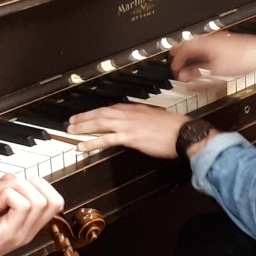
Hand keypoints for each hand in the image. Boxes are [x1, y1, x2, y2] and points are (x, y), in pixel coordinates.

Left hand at [0, 174, 64, 255]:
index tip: (11, 187)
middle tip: (4, 190)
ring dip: (16, 189)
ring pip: (40, 200)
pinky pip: (23, 205)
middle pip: (54, 200)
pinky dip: (7, 195)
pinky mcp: (6, 234)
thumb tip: (11, 178)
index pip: (55, 201)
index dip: (37, 185)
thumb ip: (4, 196)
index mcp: (25, 226)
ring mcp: (19, 234)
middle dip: (29, 183)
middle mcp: (27, 232)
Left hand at [66, 103, 185, 158]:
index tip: (88, 114)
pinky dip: (92, 142)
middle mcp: (129, 114)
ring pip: (100, 123)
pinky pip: (106, 140)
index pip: (111, 108)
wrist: (183, 133)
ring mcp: (128, 125)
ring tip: (71, 131)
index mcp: (136, 109)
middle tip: (71, 121)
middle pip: (101, 113)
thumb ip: (143, 120)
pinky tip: (82, 146)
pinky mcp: (129, 137)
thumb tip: (136, 126)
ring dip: (83, 127)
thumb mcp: (156, 119)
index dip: (97, 112)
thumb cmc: (175, 128)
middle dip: (85, 116)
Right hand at [168, 32, 255, 81]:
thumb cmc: (242, 59)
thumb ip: (197, 73)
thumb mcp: (215, 71)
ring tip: (189, 55)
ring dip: (192, 50)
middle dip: (182, 50)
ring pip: (201, 43)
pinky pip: (210, 44)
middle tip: (174, 55)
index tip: (174, 67)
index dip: (177, 59)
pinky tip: (208, 55)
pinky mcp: (229, 43)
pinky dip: (203, 50)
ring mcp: (221, 39)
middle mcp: (212, 39)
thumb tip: (184, 76)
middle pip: (191, 42)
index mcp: (206, 43)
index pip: (185, 49)